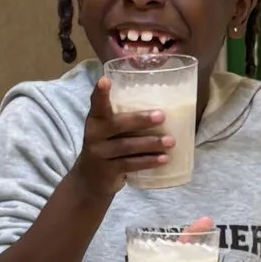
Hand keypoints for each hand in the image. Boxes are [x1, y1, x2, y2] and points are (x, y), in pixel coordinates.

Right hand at [74, 69, 179, 196]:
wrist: (89, 180)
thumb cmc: (107, 147)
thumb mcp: (108, 131)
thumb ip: (124, 120)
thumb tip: (163, 107)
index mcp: (95, 120)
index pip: (97, 104)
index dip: (100, 93)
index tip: (105, 80)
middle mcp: (94, 135)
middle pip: (117, 124)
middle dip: (140, 119)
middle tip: (162, 115)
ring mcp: (100, 154)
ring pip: (127, 146)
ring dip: (151, 143)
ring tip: (171, 141)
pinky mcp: (108, 171)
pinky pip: (130, 164)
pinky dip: (148, 161)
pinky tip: (164, 159)